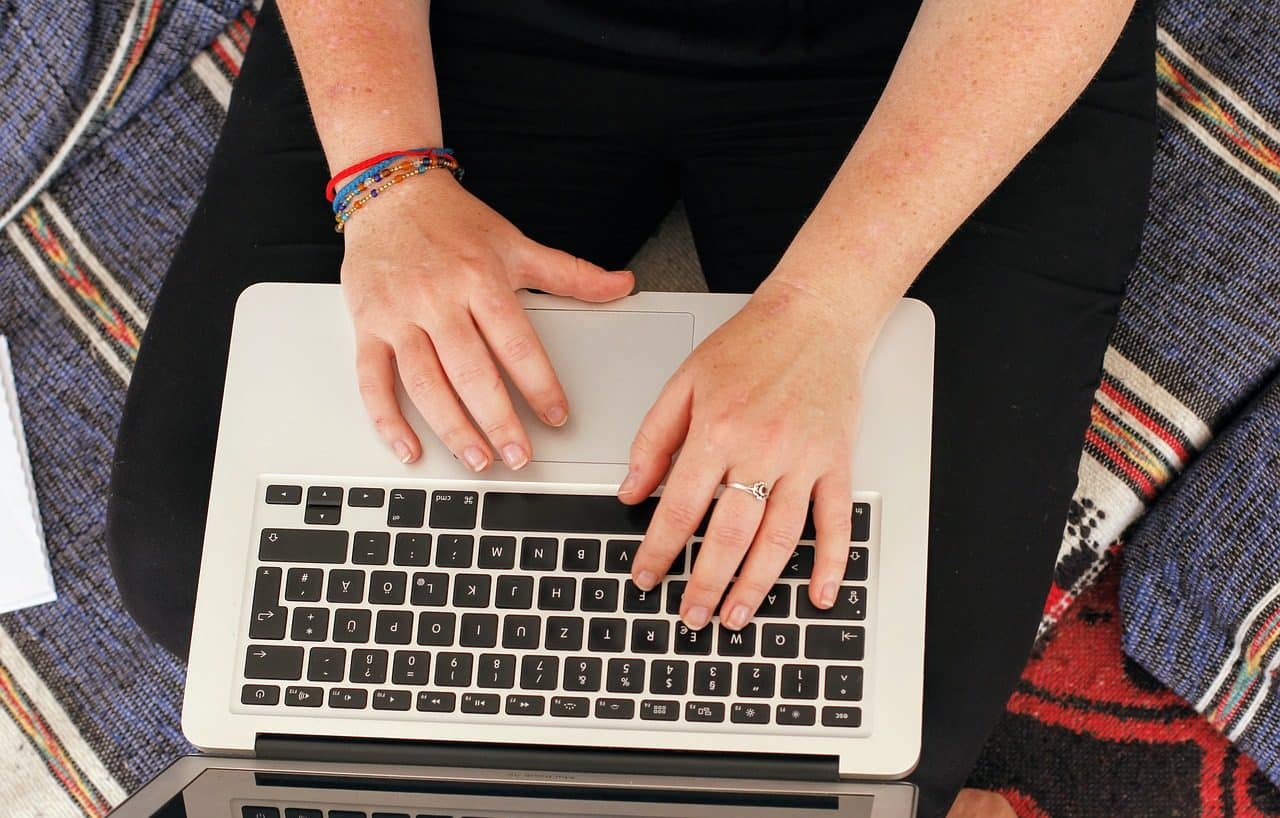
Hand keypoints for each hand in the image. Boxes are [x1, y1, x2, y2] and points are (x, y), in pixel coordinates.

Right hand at [341, 173, 634, 467]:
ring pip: (423, 383)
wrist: (389, 190)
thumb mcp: (515, 243)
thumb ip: (570, 273)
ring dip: (451, 428)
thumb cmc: (452, 221)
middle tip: (519, 456)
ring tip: (478, 460)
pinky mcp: (367, 326)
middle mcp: (437, 299)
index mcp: (479, 278)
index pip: (515, 342)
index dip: (539, 383)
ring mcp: (398, 315)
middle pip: (470, 371)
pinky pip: (372, 380)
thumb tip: (622, 284)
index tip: (557, 416)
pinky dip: (388, 420)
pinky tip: (410, 448)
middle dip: (497, 420)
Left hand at [622, 278, 872, 629]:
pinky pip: (835, 522)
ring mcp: (803, 460)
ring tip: (736, 616)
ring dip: (755, 585)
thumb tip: (630, 490)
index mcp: (716, 430)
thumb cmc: (750, 344)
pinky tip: (818, 594)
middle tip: (691, 616)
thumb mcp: (684, 382)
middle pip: (728, 535)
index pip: (680, 507)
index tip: (645, 577)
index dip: (658, 549)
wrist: (815, 315)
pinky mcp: (837, 461)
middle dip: (705, 584)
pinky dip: (831, 563)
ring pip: (779, 539)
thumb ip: (653, 439)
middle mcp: (760, 449)